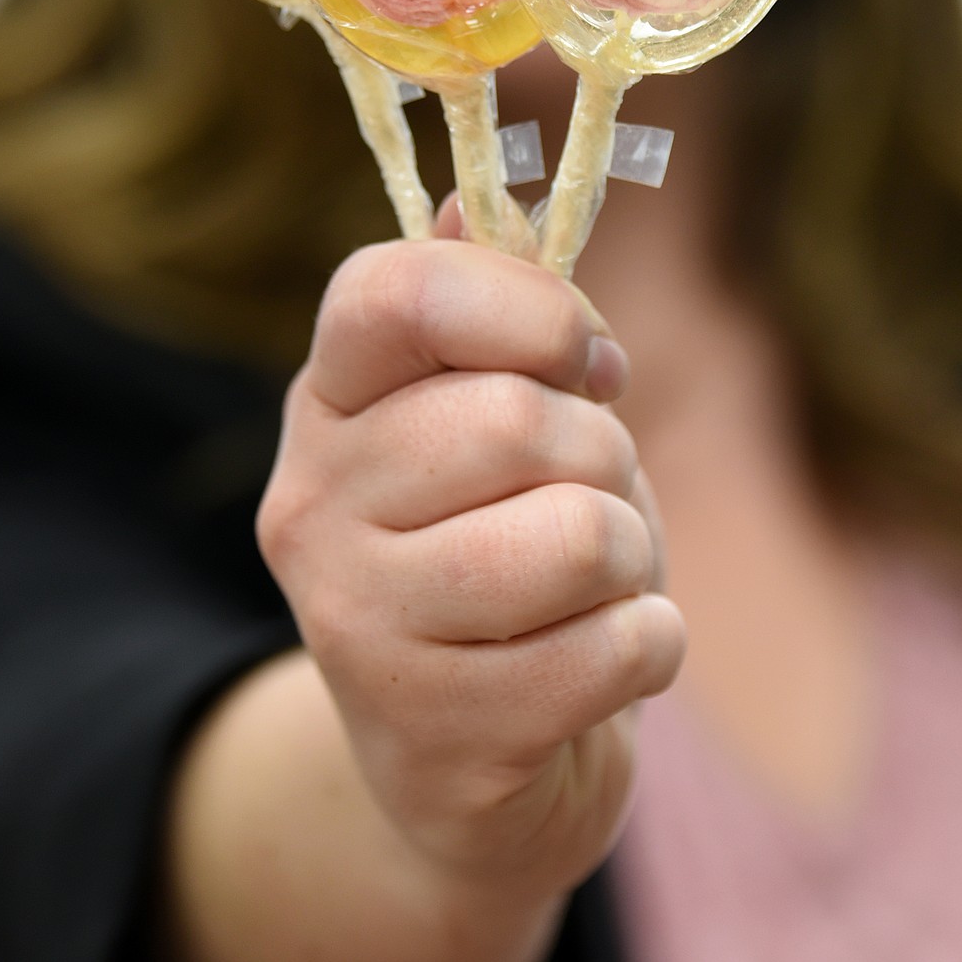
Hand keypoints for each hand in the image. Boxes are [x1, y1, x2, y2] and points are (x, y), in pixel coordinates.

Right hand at [257, 235, 684, 898]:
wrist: (459, 760)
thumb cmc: (502, 550)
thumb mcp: (492, 421)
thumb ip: (493, 316)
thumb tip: (472, 201)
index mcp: (328, 401)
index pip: (395, 291)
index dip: (526, 307)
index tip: (585, 360)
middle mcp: (311, 503)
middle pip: (519, 420)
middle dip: (603, 455)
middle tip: (584, 496)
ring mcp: (355, 626)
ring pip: (580, 535)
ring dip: (632, 556)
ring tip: (590, 584)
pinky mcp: (432, 735)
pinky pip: (621, 647)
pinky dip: (650, 644)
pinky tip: (597, 662)